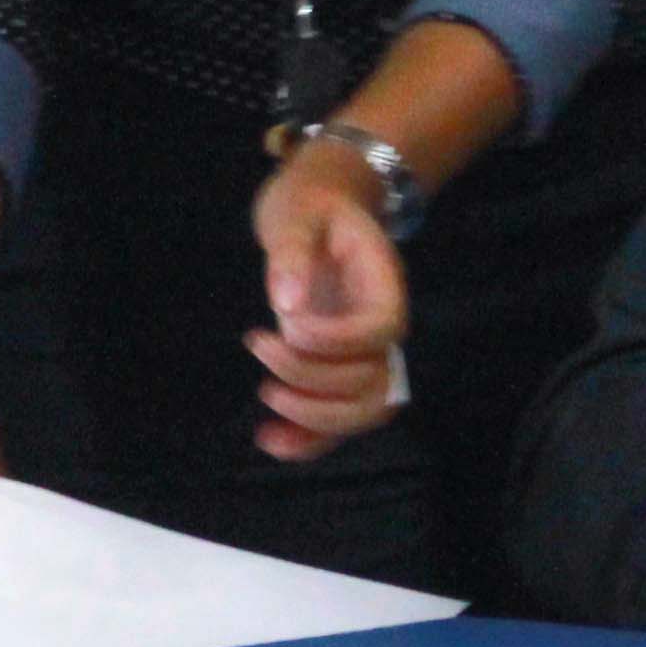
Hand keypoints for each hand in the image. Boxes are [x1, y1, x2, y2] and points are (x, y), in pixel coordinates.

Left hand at [247, 149, 412, 463]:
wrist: (318, 208)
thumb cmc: (310, 205)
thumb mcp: (297, 212)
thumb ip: (292, 252)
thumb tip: (287, 303)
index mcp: (384, 285)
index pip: (382, 330)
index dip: (337, 340)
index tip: (288, 323)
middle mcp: (382, 328)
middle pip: (374, 381)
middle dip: (315, 381)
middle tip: (261, 348)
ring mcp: (364, 353)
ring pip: (363, 410)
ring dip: (315, 421)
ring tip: (266, 405)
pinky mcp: (339, 369)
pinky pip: (338, 418)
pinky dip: (308, 439)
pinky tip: (269, 440)